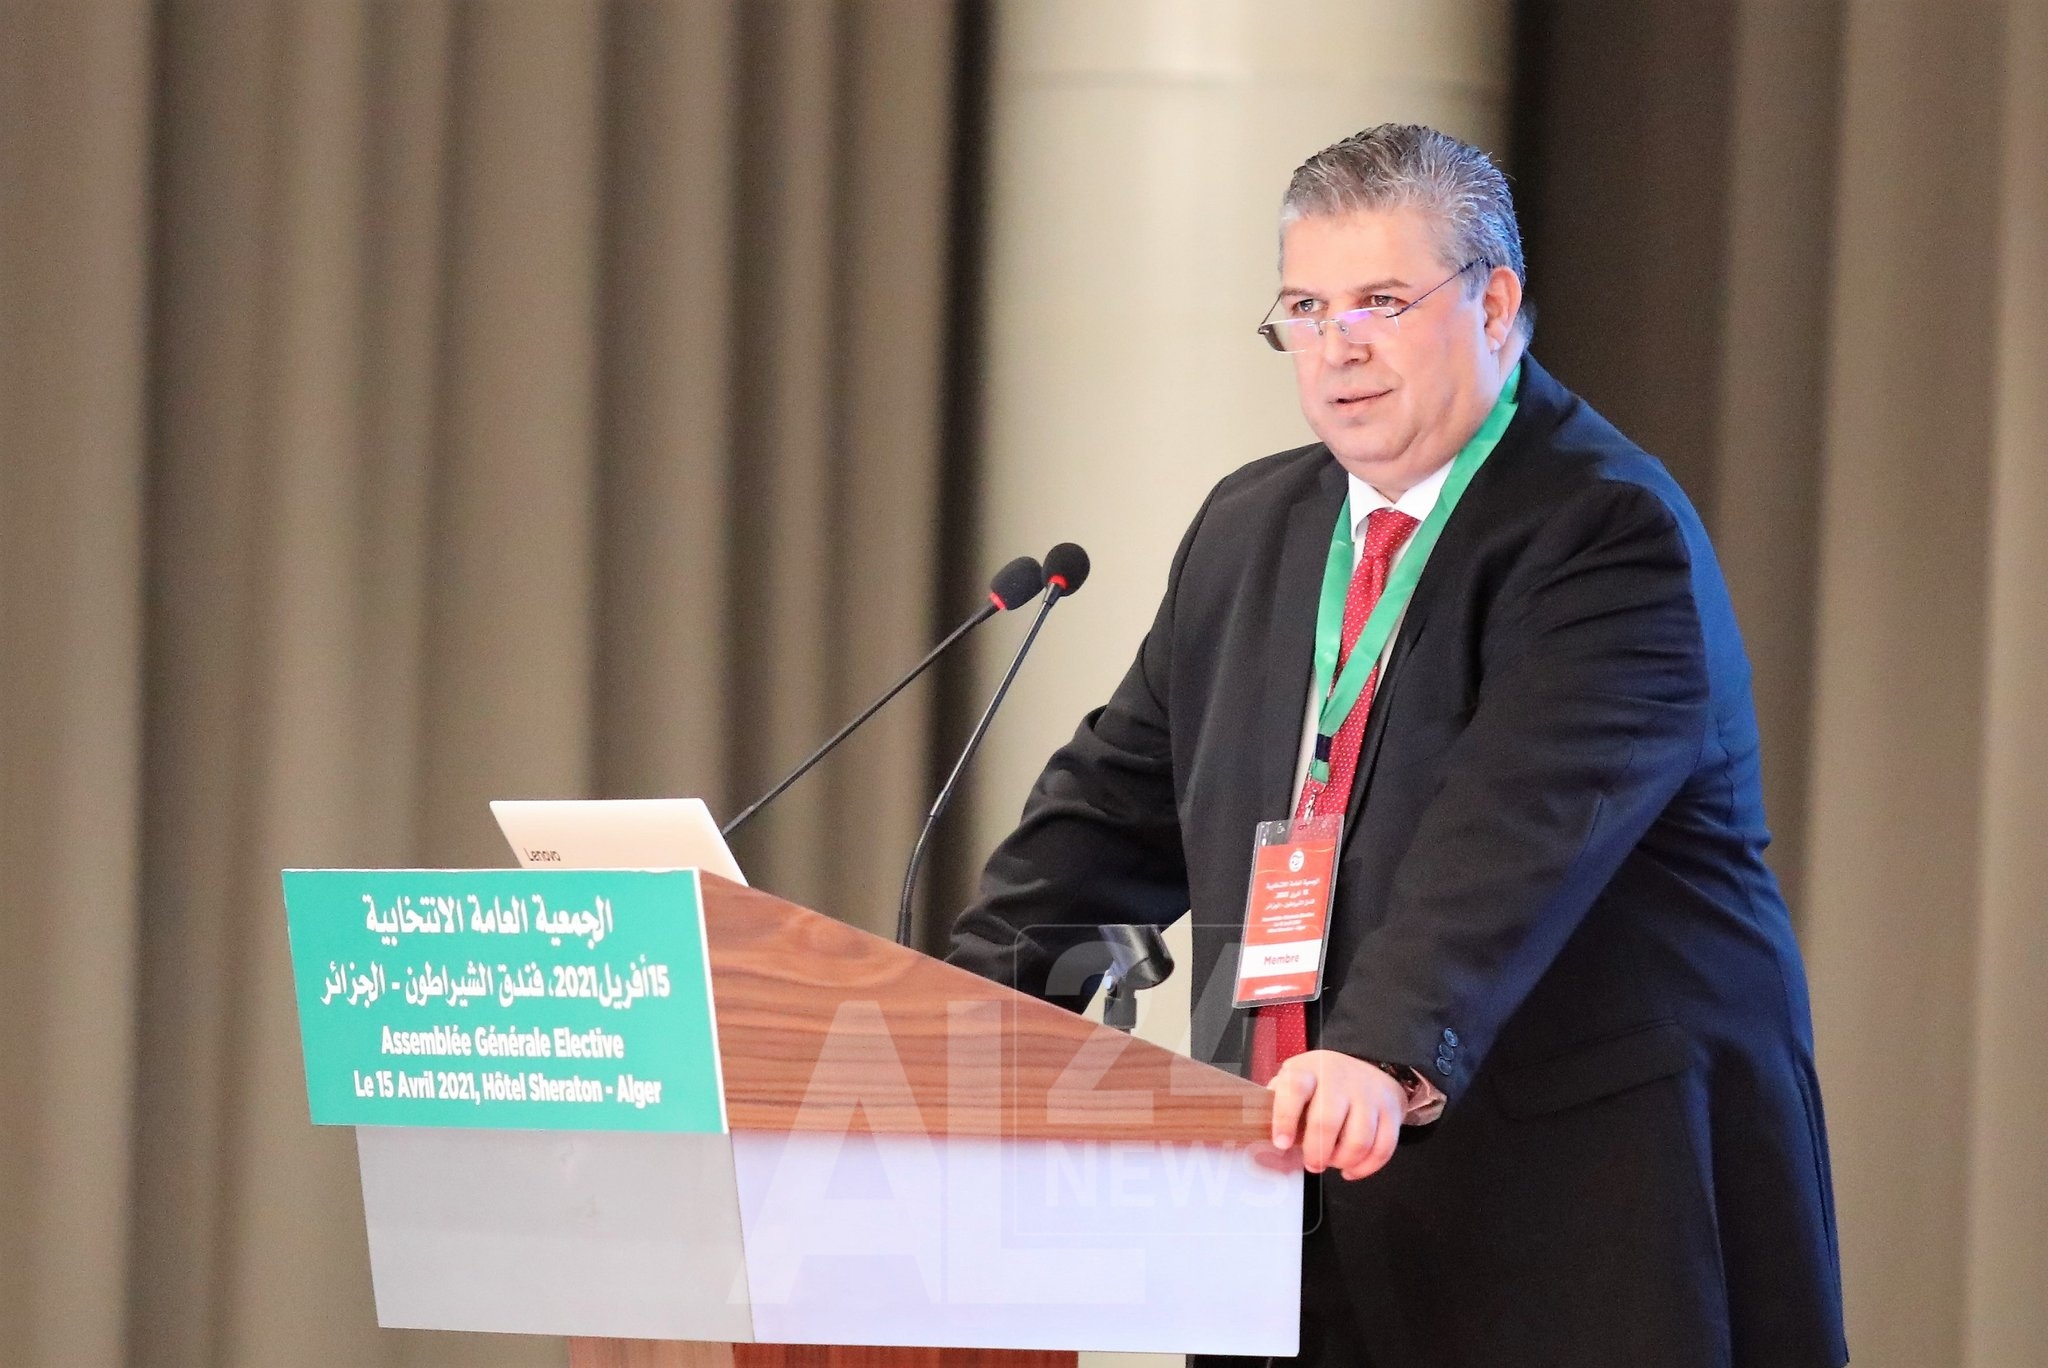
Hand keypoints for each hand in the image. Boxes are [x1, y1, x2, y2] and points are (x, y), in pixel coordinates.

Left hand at [1267, 1049, 1405, 1180]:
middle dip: (1316, 1152)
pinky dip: (1366, 1167)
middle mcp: (1340, 1079)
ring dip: (1342, 1161)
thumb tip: (1267, 1141)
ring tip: (1333, 1162)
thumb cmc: (1322, 1082)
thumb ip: (1279, 1105)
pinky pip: (1383, 1148)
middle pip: (1327, 1121)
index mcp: (1309, 1070)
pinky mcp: (1391, 1111)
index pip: (1295, 1090)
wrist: (1369, 1065)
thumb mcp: (1295, 1080)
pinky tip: (1351, 1169)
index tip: (1282, 1144)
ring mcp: (1368, 1094)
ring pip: (1359, 1140)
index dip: (1285, 1118)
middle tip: (1312, 1164)